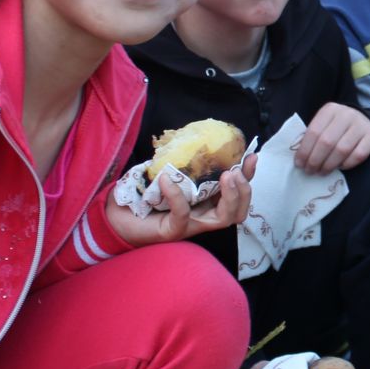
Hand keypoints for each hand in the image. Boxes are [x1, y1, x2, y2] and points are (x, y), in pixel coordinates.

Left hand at [108, 154, 256, 245]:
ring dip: (229, 197)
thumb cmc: (144, 195)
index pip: (237, 194)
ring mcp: (190, 226)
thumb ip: (184, 162)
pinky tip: (166, 178)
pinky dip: (176, 195)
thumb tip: (196, 137)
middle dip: (243, 191)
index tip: (251, 157)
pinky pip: (182, 215)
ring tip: (224, 176)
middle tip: (234, 172)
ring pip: (221, 219)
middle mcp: (203, 216)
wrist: (118, 217)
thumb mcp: (170, 173)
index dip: (248, 177)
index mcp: (207, 203)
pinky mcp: (172, 231)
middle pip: (238, 212)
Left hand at [294, 103, 369, 173]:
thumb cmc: (337, 128)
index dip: (304, 150)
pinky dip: (347, 164)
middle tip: (310, 171)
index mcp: (330, 110)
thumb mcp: (324, 125)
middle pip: (327, 142)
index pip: (314, 132)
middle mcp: (347, 114)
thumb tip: (299, 158)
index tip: (299, 164)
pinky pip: (358, 155)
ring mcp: (362, 124)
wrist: (364, 122)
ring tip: (322, 172)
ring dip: (329, 165)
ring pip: (342, 150)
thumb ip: (313, 137)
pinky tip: (340, 167)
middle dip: (315, 160)